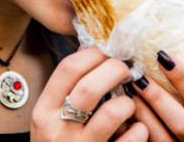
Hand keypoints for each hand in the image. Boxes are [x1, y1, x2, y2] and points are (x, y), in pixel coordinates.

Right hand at [31, 47, 147, 140]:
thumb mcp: (51, 120)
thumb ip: (66, 92)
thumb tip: (92, 51)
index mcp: (43, 113)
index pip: (68, 68)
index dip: (94, 53)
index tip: (108, 52)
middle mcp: (57, 131)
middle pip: (90, 85)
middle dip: (115, 71)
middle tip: (126, 70)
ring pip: (113, 112)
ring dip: (128, 102)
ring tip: (129, 104)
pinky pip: (131, 139)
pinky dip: (140, 131)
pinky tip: (138, 130)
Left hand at [130, 51, 183, 140]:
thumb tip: (180, 46)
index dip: (183, 77)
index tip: (162, 56)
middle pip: (181, 122)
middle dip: (158, 98)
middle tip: (138, 76)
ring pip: (161, 137)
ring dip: (142, 113)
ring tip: (129, 90)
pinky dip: (135, 127)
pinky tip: (124, 110)